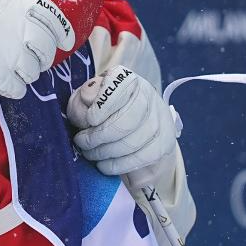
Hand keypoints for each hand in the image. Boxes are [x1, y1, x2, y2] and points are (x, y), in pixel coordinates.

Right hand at [0, 0, 74, 98]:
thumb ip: (26, 10)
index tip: (64, 42)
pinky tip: (4, 80)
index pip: (54, 20)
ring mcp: (12, 54)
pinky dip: (13, 88)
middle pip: (46, 52)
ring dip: (25, 73)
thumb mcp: (2, 1)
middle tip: (31, 58)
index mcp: (23, 6)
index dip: (63, 33)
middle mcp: (23, 29)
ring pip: (33, 73)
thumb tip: (54, 27)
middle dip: (41, 58)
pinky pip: (18, 89)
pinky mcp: (0, 75)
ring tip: (11, 67)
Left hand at [66, 65, 177, 185]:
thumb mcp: (85, 101)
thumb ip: (83, 99)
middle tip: (82, 143)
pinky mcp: (164, 143)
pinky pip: (141, 159)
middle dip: (98, 137)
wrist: (131, 127)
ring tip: (90, 154)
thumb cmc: (100, 111)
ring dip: (105, 153)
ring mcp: (160, 120)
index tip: (89, 120)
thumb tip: (89, 98)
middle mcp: (148, 96)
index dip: (102, 106)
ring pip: (132, 143)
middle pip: (125, 121)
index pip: (119, 88)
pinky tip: (104, 165)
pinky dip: (118, 165)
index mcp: (127, 80)